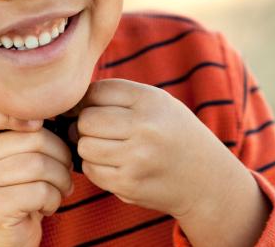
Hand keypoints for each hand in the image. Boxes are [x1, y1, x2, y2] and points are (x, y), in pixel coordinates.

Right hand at [0, 104, 74, 246]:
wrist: (0, 239)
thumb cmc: (20, 191)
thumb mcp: (19, 157)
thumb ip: (29, 134)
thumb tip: (61, 111)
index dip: (18, 112)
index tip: (38, 125)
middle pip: (35, 139)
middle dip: (62, 157)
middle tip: (64, 173)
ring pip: (40, 165)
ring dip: (61, 181)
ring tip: (59, 190)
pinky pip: (39, 191)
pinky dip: (54, 200)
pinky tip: (47, 207)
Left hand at [75, 79, 244, 218]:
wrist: (205, 178)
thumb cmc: (173, 134)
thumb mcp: (158, 104)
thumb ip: (119, 96)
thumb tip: (69, 102)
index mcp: (151, 100)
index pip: (97, 91)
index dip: (86, 100)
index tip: (90, 107)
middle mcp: (145, 127)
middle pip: (86, 119)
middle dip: (85, 124)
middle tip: (96, 130)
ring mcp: (136, 158)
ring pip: (84, 146)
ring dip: (88, 146)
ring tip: (106, 147)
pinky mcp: (128, 184)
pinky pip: (91, 170)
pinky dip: (96, 167)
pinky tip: (113, 164)